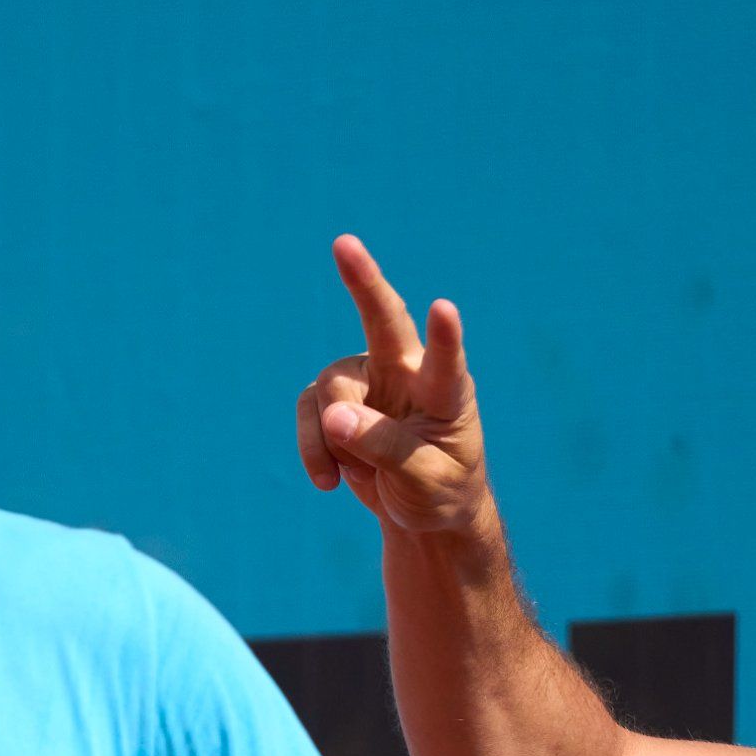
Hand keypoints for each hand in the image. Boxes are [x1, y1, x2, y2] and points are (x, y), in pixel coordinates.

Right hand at [295, 235, 492, 537]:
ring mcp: (369, 383)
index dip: (444, 336)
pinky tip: (329, 480)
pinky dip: (312, 449)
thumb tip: (333, 417)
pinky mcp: (336, 402)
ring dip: (332, 435)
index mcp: (445, 392)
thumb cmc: (441, 492)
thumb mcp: (424, 481)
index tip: (443, 308)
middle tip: (344, 243)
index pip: (445, 360)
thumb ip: (385, 448)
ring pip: (331, 387)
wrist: (421, 513)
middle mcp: (406, 374)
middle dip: (362, 281)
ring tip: (349, 473)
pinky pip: (309, 412)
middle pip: (382, 321)